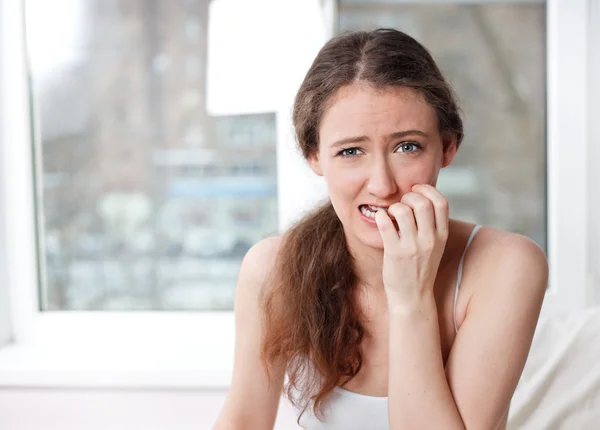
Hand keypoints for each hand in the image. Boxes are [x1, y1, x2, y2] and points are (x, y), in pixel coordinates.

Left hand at [374, 184, 448, 310]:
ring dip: (394, 206)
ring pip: (404, 211)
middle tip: (402, 203)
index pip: (441, 202)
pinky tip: (381, 219)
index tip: (416, 190)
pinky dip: (381, 216)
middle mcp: (429, 240)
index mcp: (441, 236)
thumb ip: (431, 226)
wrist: (413, 297)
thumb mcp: (435, 247)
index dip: (428, 190)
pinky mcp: (395, 253)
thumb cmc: (420, 269)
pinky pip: (386, 224)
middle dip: (409, 196)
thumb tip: (420, 199)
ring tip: (392, 214)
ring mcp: (412, 246)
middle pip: (423, 203)